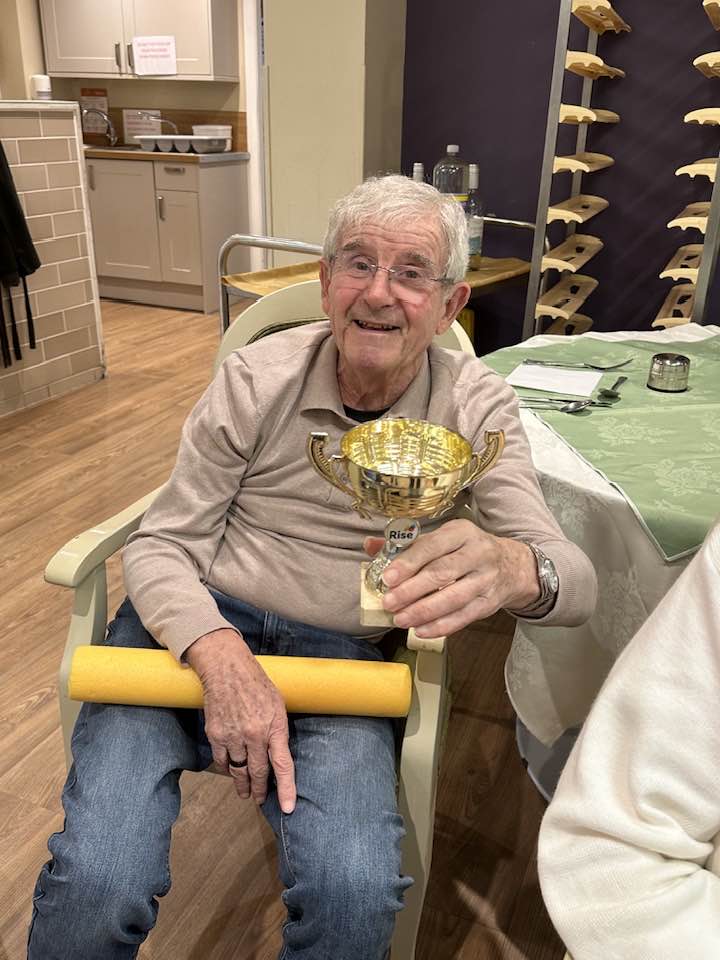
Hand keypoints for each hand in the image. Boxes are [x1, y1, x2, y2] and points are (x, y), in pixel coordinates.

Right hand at [185, 628, 295, 812]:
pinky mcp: (215, 734)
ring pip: (238, 770)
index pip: (283, 765)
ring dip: (242, 783)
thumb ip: (278, 731)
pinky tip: (230, 770)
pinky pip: (221, 761)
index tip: (287, 807)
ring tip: (245, 791)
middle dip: (260, 791)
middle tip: (260, 800)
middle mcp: (254, 734)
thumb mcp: (277, 705)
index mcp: (274, 726)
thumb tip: (277, 754)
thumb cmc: (256, 684)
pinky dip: (226, 768)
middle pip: (258, 773)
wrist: (226, 668)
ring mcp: (233, 736)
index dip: (286, 788)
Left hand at [364, 519, 539, 637]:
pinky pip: (464, 617)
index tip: (387, 578)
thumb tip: (369, 545)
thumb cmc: (466, 550)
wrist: (513, 565)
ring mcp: (486, 580)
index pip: (432, 546)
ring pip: (453, 598)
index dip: (409, 563)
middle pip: (442, 573)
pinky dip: (441, 626)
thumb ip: (406, 543)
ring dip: (424, 611)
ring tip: (400, 619)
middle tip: (389, 602)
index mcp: (461, 532)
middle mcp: (477, 553)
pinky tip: (421, 630)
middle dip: (412, 590)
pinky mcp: (489, 603)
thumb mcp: (443, 538)